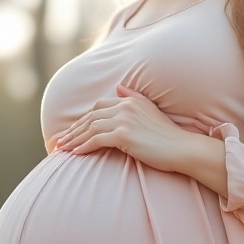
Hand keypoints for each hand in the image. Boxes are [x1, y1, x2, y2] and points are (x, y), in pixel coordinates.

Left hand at [53, 83, 197, 172]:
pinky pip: (96, 140)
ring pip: (90, 128)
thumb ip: (133, 98)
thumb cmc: (168, 136)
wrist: (183, 148)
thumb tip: (118, 89)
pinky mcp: (123, 135)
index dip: (82, 120)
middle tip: (60, 142)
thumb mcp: (150, 112)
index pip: (98, 107)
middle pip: (91, 117)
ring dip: (74, 139)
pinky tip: (75, 154)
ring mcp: (124, 120)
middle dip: (73, 130)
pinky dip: (83, 146)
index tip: (72, 131)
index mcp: (130, 100)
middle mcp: (125, 106)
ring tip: (63, 149)